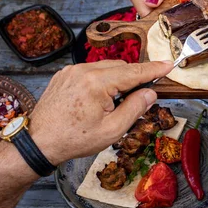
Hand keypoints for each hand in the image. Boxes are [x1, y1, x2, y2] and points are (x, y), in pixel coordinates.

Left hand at [28, 60, 173, 164]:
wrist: (39, 142)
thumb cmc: (75, 139)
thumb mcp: (112, 129)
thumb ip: (135, 108)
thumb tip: (150, 93)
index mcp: (97, 83)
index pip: (133, 72)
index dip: (154, 69)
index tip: (169, 64)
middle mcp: (83, 70)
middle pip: (120, 67)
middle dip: (133, 79)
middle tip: (140, 98)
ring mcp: (72, 71)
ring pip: (106, 68)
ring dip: (117, 81)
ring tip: (113, 105)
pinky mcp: (65, 75)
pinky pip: (91, 72)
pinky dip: (102, 81)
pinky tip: (99, 100)